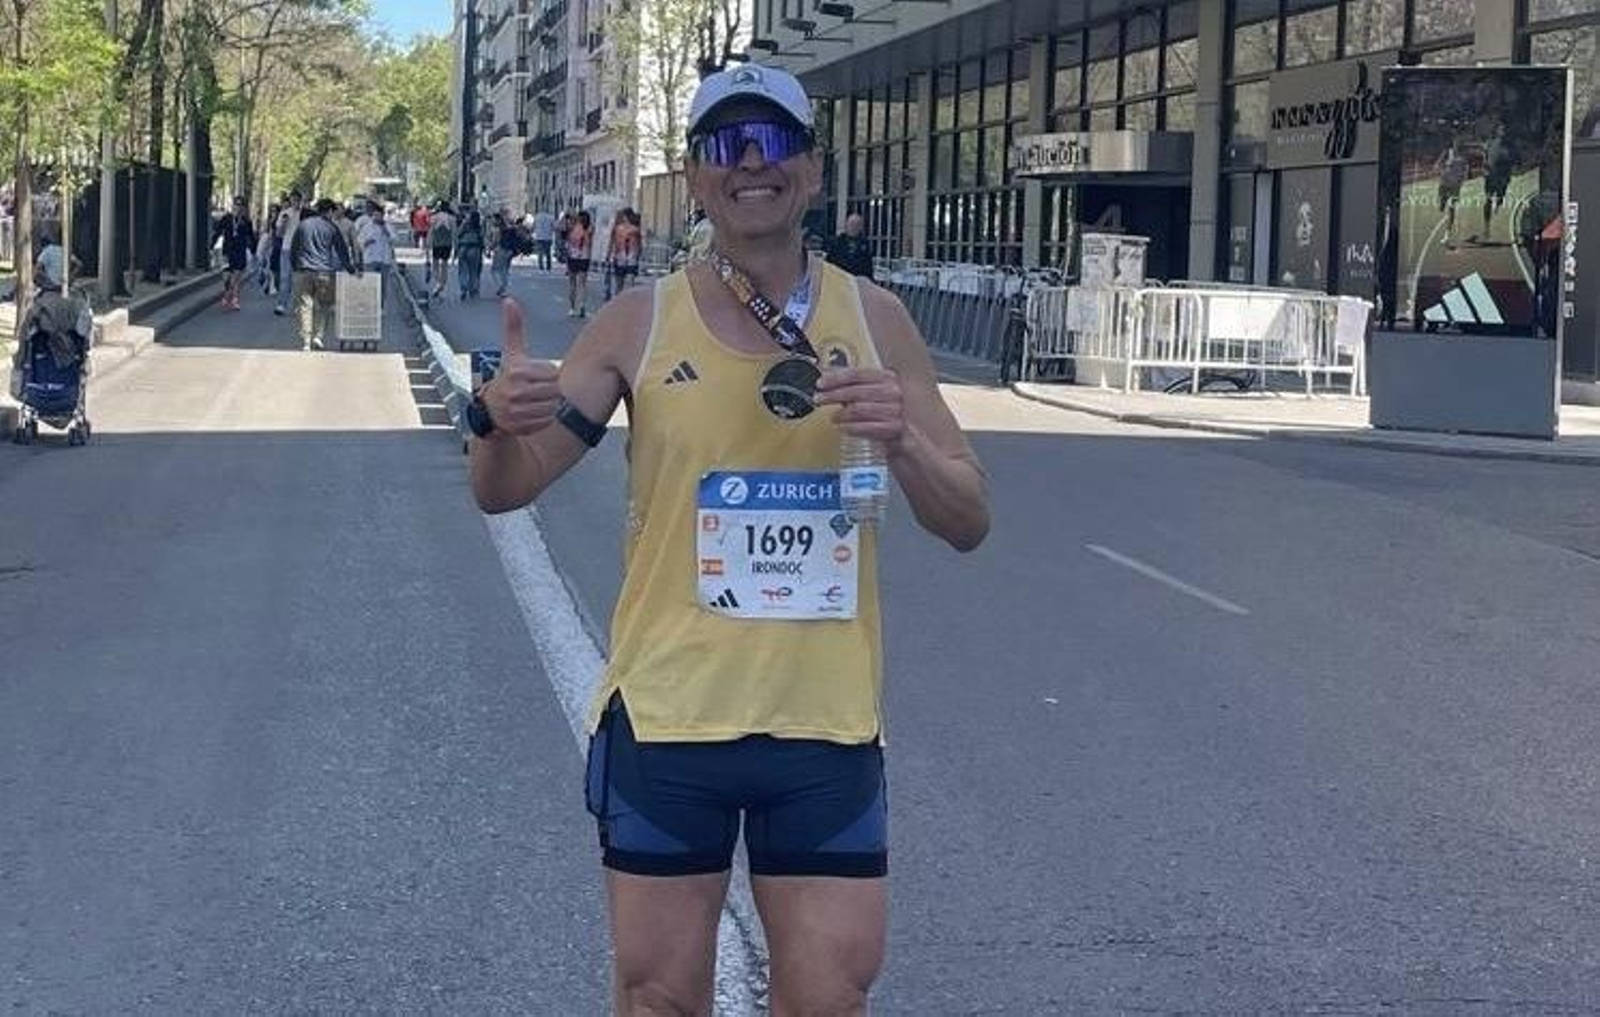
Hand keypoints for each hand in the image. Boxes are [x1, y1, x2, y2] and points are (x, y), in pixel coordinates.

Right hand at [480, 298, 560, 435]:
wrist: (488, 411)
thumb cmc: (506, 378)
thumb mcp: (511, 354)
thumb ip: (513, 328)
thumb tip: (509, 300)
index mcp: (517, 371)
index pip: (553, 374)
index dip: (549, 375)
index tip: (536, 377)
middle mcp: (516, 392)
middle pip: (555, 391)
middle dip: (550, 391)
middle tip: (538, 391)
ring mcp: (518, 412)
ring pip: (553, 407)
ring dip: (549, 405)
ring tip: (535, 402)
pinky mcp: (522, 427)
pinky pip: (547, 422)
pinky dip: (544, 419)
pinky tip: (532, 413)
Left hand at [815, 366, 905, 449]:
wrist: (904, 435)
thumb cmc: (885, 411)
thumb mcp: (872, 393)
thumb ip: (852, 384)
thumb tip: (827, 376)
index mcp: (887, 378)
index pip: (856, 374)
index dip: (835, 378)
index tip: (820, 383)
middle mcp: (893, 391)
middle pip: (854, 391)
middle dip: (832, 395)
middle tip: (819, 399)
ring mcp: (895, 410)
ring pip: (858, 409)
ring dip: (840, 414)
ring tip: (833, 417)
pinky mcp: (894, 428)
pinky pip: (865, 427)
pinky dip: (849, 427)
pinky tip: (842, 428)